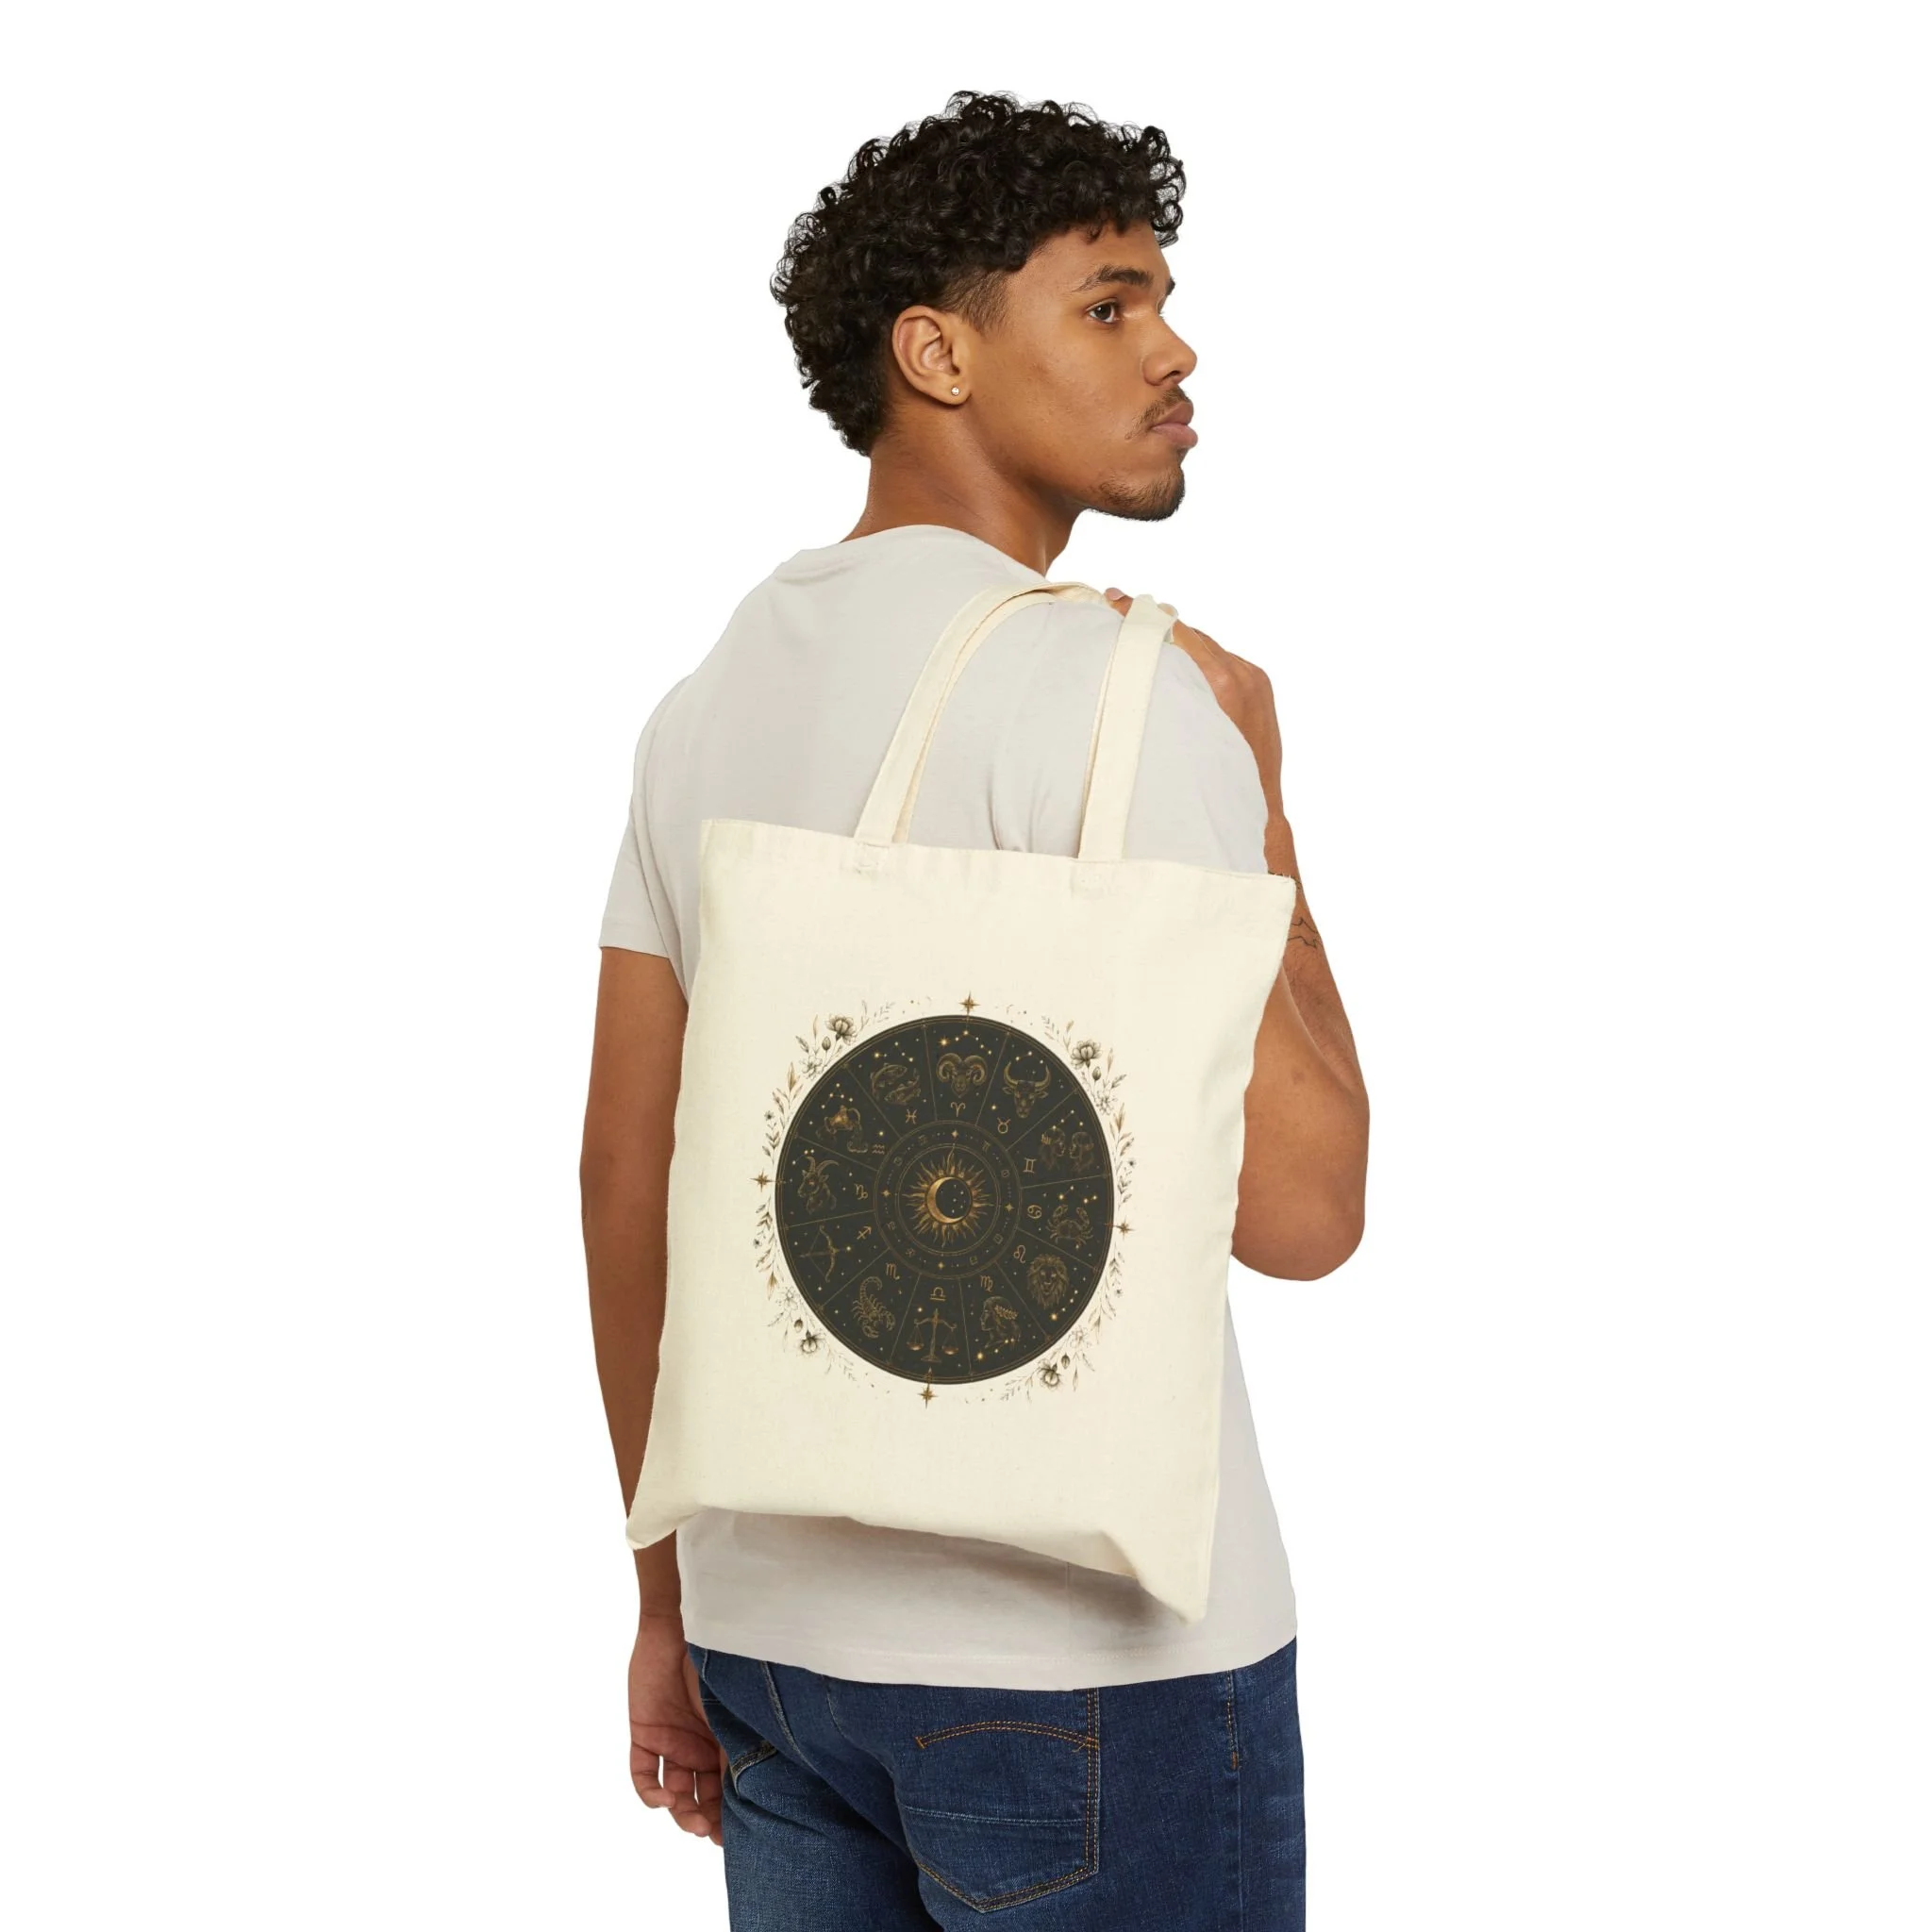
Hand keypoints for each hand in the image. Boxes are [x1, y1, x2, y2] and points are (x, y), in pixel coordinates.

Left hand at [629, 1613, 725, 1845]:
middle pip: (699, 1796)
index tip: (734, 1834)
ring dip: (680, 1812)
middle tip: (712, 1832)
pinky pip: (641, 1774)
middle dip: (706, 1818)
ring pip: (672, 1792)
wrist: (684, 1626)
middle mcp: (697, 1747)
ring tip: (691, 1821)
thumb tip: (765, 1783)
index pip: (726, 1787)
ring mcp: (669, 1743)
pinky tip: (663, 1799)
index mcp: (723, 1740)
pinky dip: (649, 1793)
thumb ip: (744, 1740)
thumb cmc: (720, 1661)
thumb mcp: (736, 1708)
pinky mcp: (645, 1734)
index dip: (729, 1813)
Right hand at [1103, 587, 1285, 820]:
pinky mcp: (1261, 683)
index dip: (1141, 615)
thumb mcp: (1177, 732)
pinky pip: (1225, 659)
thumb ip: (1166, 691)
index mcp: (1219, 682)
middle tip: (1122, 611)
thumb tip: (1143, 661)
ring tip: (1151, 641)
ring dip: (1181, 643)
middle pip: (1188, 633)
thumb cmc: (1210, 781)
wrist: (1258, 805)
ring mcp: (1252, 677)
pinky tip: (1186, 670)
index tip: (1116, 599)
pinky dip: (1203, 660)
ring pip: (1206, 645)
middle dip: (1156, 625)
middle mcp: (1239, 673)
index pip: (1174, 631)